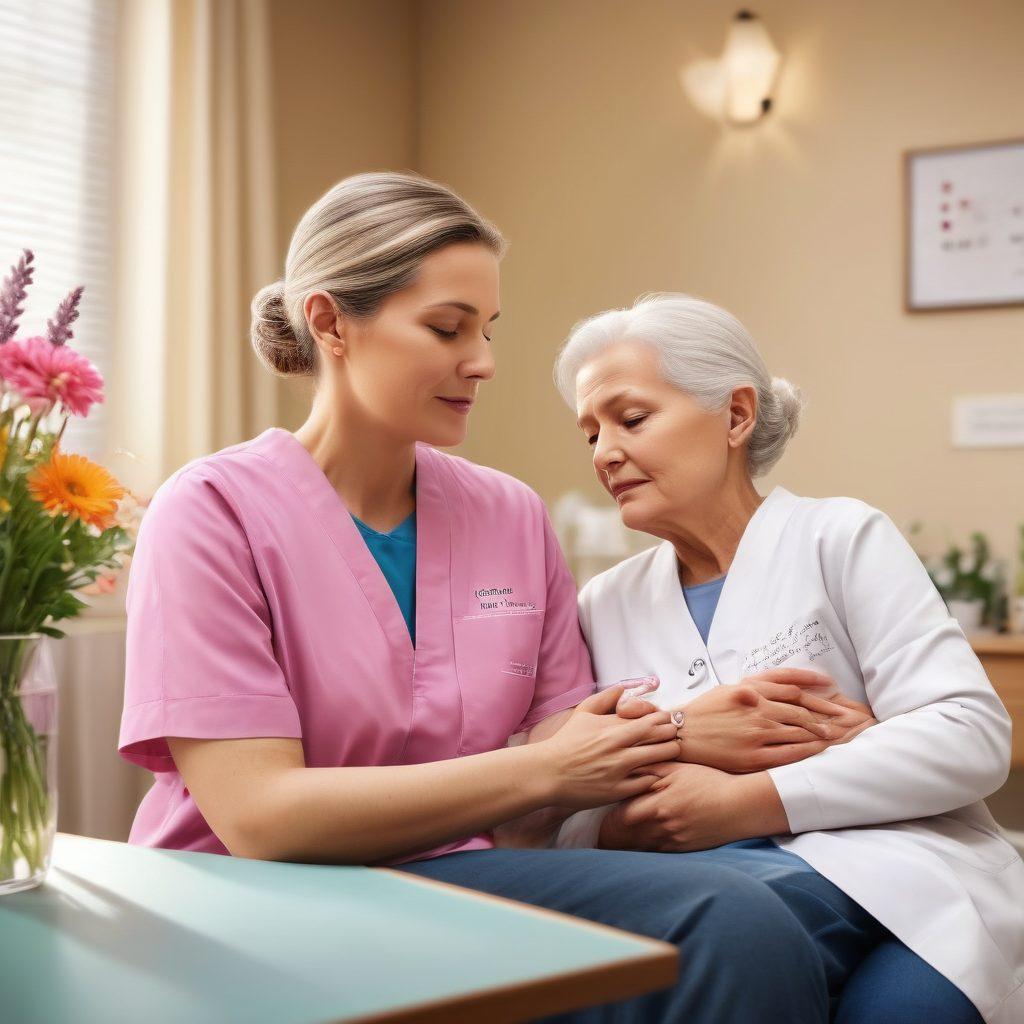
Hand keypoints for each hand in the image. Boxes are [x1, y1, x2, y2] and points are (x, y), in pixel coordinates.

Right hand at [536, 686, 681, 809]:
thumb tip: (623, 688)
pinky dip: (655, 777)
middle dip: (671, 734)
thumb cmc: (566, 742)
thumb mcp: (582, 713)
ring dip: (668, 754)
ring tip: (672, 752)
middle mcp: (617, 747)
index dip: (664, 719)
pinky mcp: (617, 790)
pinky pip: (646, 783)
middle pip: (659, 737)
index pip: (650, 719)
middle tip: (674, 735)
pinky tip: (656, 773)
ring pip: (657, 759)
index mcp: (611, 727)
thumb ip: (604, 698)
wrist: (548, 772)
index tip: (666, 720)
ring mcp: (618, 770)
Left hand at [598, 762, 787, 851]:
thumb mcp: (678, 768)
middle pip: (627, 833)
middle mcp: (662, 824)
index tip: (601, 809)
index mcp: (657, 802)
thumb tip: (628, 765)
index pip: (623, 812)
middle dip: (612, 832)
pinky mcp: (682, 849)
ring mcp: (672, 839)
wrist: (739, 805)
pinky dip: (645, 849)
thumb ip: (651, 768)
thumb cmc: (708, 781)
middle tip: (599, 832)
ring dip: (626, 843)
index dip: (609, 813)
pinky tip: (638, 846)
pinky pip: (656, 852)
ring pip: (640, 845)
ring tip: (610, 842)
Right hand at [617, 669, 875, 772]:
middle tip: (845, 720)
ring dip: (822, 734)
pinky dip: (807, 752)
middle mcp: (755, 709)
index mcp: (750, 689)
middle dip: (827, 715)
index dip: (817, 690)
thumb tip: (790, 684)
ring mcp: (755, 733)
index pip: (793, 688)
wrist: (679, 736)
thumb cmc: (705, 711)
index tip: (834, 692)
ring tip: (836, 737)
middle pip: (801, 710)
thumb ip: (759, 684)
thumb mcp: (729, 687)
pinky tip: (819, 752)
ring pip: (799, 732)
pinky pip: (789, 754)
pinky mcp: (753, 757)